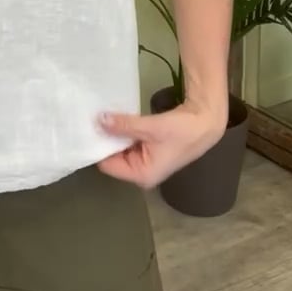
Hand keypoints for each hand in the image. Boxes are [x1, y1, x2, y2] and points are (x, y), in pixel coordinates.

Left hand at [97, 100, 227, 189]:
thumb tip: (99, 120)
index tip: (85, 128)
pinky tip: (116, 117)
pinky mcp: (150, 150)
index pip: (108, 165)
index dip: (97, 147)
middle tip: (89, 118)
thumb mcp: (150, 127)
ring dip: (114, 134)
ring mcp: (146, 162)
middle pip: (113, 157)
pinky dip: (124, 132)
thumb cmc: (181, 130)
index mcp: (141, 175)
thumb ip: (123, 125)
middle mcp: (141, 173)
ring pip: (121, 149)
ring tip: (99, 115)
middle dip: (104, 139)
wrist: (206, 122)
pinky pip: (129, 143)